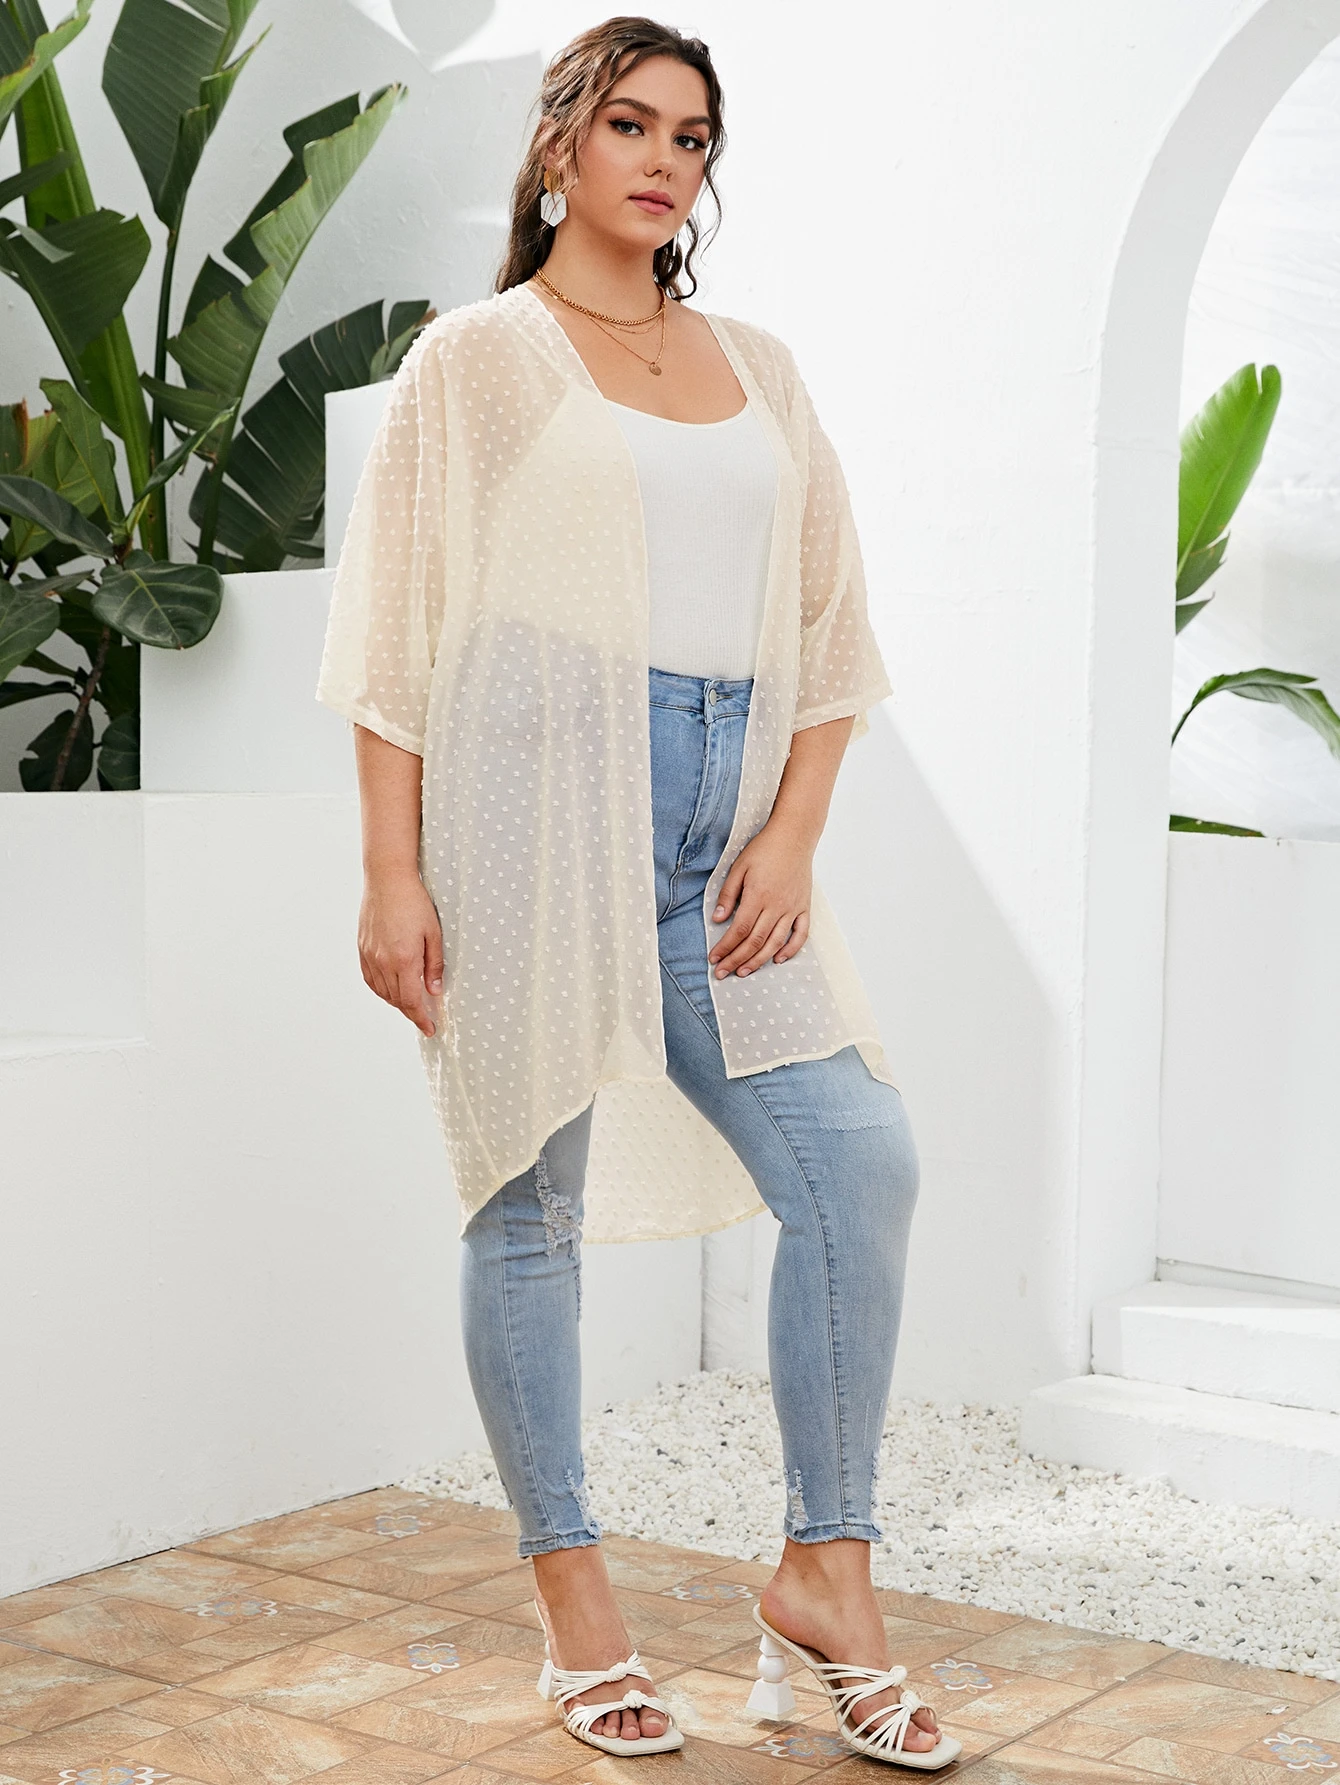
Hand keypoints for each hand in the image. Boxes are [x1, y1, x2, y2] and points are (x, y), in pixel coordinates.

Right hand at [358, 871, 444, 1036]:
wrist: (387, 879)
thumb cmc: (414, 902)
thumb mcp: (434, 933)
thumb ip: (434, 965)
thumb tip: (434, 992)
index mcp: (404, 960)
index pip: (411, 1001)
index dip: (420, 1019)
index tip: (429, 1029)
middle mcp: (383, 962)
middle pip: (396, 1000)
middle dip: (411, 1012)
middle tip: (424, 1017)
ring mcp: (370, 955)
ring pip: (382, 992)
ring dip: (396, 1002)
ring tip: (410, 1004)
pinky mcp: (362, 948)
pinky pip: (370, 979)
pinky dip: (381, 990)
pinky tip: (390, 989)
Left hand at [708, 822, 812, 978]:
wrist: (794, 836)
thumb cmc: (764, 849)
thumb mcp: (739, 867)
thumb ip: (728, 895)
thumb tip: (717, 920)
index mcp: (758, 896)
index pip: (738, 930)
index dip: (725, 947)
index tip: (714, 958)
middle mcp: (776, 906)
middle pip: (754, 941)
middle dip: (736, 960)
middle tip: (722, 973)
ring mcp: (793, 908)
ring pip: (775, 943)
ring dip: (758, 960)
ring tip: (743, 971)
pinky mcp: (804, 907)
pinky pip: (800, 934)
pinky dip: (790, 950)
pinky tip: (777, 959)